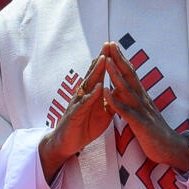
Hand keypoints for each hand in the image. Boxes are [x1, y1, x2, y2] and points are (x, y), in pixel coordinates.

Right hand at [39, 54, 112, 181]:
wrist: (67, 143)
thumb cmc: (84, 126)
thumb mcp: (102, 114)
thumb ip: (110, 102)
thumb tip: (122, 94)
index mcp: (91, 94)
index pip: (99, 74)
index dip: (107, 61)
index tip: (115, 48)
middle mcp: (83, 94)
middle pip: (93, 73)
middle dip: (101, 59)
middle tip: (108, 44)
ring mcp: (78, 103)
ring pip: (87, 84)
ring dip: (95, 72)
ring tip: (103, 59)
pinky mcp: (75, 114)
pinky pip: (83, 103)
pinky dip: (91, 95)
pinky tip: (98, 88)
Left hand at [102, 42, 188, 172]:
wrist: (170, 148)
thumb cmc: (153, 132)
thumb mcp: (141, 112)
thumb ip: (131, 100)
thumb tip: (119, 89)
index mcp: (141, 96)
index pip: (130, 74)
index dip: (122, 59)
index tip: (113, 46)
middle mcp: (142, 99)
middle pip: (129, 75)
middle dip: (119, 59)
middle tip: (110, 43)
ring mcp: (141, 110)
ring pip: (127, 89)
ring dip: (116, 74)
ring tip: (106, 61)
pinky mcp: (140, 123)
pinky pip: (125, 110)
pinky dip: (115, 101)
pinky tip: (106, 93)